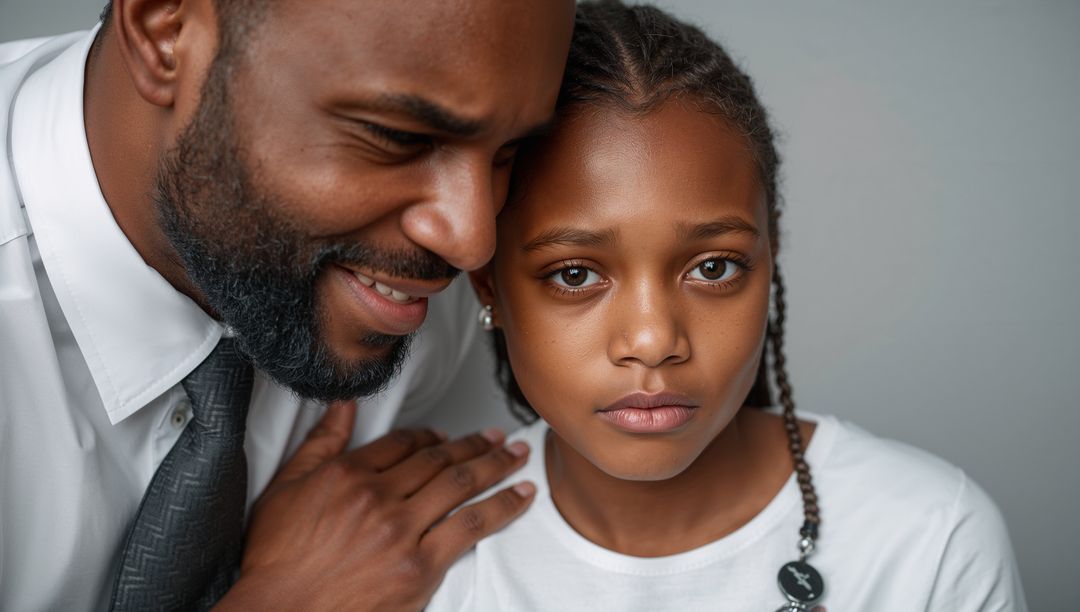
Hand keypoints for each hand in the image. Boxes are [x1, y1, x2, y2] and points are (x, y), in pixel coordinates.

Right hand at [215, 401, 533, 610]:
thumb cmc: (276, 562)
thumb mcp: (284, 490)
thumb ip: (320, 443)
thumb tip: (343, 405)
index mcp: (349, 474)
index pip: (403, 443)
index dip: (430, 437)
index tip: (446, 438)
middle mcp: (379, 497)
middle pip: (439, 459)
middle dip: (475, 444)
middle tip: (497, 436)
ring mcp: (402, 531)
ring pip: (462, 484)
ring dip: (496, 465)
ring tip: (517, 455)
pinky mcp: (420, 567)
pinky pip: (473, 526)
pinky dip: (503, 506)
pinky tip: (521, 494)